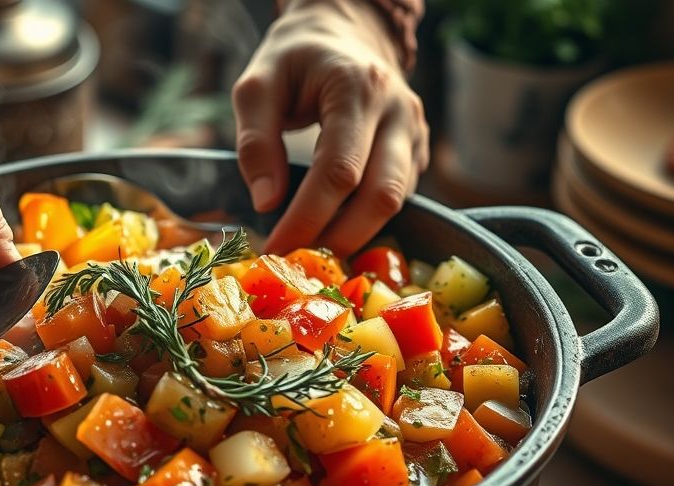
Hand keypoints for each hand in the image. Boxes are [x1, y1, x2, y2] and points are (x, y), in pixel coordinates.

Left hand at [233, 0, 429, 256]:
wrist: (345, 34)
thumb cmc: (295, 59)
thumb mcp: (257, 85)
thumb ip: (255, 141)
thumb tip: (266, 202)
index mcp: (358, 89)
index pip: (339, 171)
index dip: (307, 218)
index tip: (274, 249)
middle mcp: (398, 112)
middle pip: (380, 196)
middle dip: (337, 239)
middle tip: (296, 264)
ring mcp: (415, 132)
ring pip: (397, 202)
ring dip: (355, 237)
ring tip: (312, 254)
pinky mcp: (418, 151)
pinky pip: (399, 197)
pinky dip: (367, 223)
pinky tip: (333, 234)